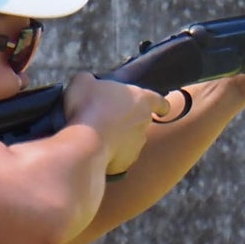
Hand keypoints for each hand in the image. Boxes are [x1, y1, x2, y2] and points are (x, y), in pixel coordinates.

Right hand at [61, 73, 175, 176]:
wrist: (85, 143)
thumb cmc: (89, 107)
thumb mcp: (83, 82)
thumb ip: (91, 80)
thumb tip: (89, 84)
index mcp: (141, 100)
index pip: (159, 102)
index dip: (160, 105)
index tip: (161, 109)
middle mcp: (144, 123)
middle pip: (141, 120)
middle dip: (128, 119)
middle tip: (108, 117)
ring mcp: (137, 145)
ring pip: (131, 140)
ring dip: (118, 137)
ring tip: (97, 134)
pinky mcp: (126, 163)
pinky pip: (119, 156)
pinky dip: (109, 153)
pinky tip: (93, 149)